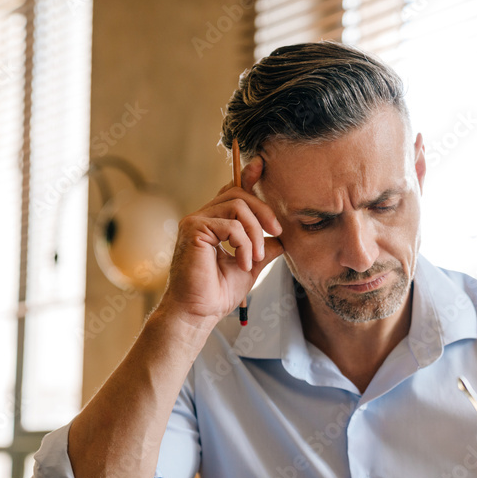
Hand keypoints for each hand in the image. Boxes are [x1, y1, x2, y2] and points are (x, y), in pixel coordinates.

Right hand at [160, 156, 283, 322]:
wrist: (198, 312)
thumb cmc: (218, 292)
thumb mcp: (250, 265)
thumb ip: (264, 248)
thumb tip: (283, 238)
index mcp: (213, 223)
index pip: (231, 192)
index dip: (246, 176)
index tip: (261, 165)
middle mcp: (202, 217)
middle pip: (239, 194)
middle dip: (264, 211)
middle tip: (278, 233)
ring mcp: (195, 221)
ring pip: (238, 207)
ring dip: (256, 233)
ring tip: (255, 258)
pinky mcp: (193, 229)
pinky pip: (231, 225)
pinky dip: (245, 244)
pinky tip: (243, 262)